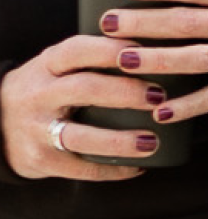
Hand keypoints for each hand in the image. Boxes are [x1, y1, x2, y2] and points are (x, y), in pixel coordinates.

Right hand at [2, 38, 163, 180]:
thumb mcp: (57, 66)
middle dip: (125, 92)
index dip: (112, 50)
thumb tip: (154, 48)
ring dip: (120, 140)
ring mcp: (36, 129)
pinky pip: (79, 168)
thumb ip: (92, 57)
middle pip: (84, 89)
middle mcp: (39, 95)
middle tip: (159, 97)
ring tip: (153, 141)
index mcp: (47, 64)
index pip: (78, 50)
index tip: (146, 52)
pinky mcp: (40, 160)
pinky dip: (111, 170)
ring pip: (80, 136)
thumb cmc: (46, 88)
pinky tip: (138, 167)